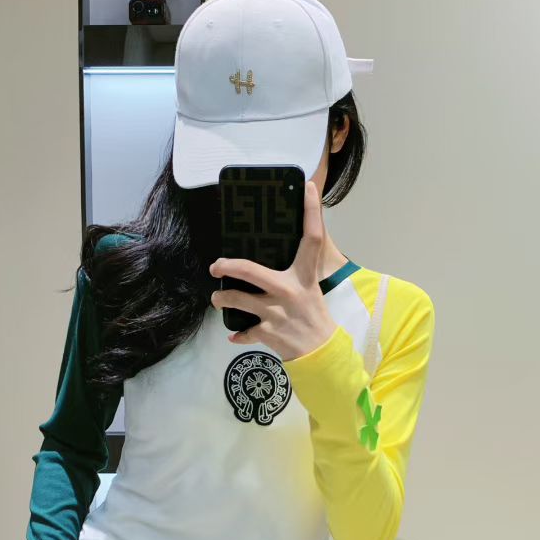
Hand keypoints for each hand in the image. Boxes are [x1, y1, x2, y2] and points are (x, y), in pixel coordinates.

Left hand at [209, 181, 338, 361]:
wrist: (323, 354)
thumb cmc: (314, 316)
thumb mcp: (312, 289)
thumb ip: (299, 270)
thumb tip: (286, 249)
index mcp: (305, 276)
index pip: (312, 238)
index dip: (310, 211)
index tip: (306, 186)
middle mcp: (289, 291)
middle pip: (251, 271)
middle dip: (227, 265)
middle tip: (215, 265)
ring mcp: (277, 313)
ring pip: (237, 300)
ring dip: (222, 299)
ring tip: (218, 298)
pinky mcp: (269, 332)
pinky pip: (245, 331)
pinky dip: (238, 333)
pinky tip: (234, 333)